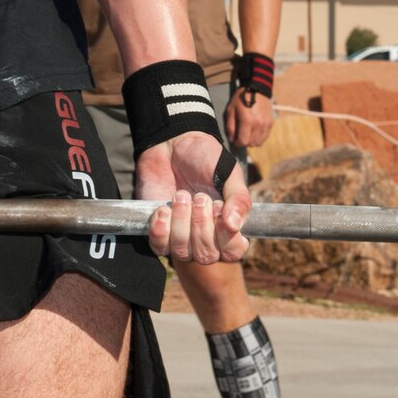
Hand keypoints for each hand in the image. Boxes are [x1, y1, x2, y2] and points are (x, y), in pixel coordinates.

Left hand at [134, 130, 251, 264]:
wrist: (172, 143)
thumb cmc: (206, 159)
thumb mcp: (229, 173)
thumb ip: (238, 199)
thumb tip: (235, 225)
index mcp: (228, 227)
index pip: (233, 252)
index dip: (227, 237)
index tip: (219, 209)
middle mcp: (205, 237)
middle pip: (206, 255)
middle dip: (201, 225)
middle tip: (199, 196)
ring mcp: (180, 236)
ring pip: (182, 252)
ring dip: (181, 224)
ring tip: (180, 196)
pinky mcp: (158, 230)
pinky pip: (159, 247)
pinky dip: (160, 230)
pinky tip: (162, 209)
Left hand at [223, 89, 273, 148]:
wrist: (257, 89)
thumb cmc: (241, 99)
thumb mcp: (231, 110)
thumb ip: (230, 126)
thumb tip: (232, 139)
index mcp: (247, 121)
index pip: (243, 141)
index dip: (237, 143)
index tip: (235, 139)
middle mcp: (258, 124)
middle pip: (251, 143)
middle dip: (244, 142)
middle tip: (241, 135)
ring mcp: (266, 124)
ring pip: (259, 142)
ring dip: (252, 141)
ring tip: (248, 134)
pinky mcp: (270, 123)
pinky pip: (265, 138)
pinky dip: (259, 138)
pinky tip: (254, 132)